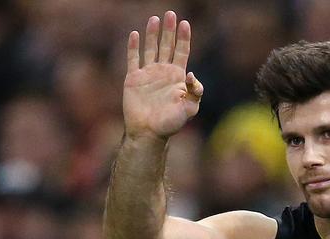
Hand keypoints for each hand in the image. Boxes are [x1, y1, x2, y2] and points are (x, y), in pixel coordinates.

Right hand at [123, 11, 203, 138]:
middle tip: (170, 13)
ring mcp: (148, 74)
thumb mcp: (190, 108)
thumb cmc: (171, 123)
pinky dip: (133, 47)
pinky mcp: (133, 79)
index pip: (182, 52)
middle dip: (169, 30)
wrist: (149, 132)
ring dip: (152, 34)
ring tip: (154, 18)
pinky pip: (133, 59)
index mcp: (178, 77)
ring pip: (150, 49)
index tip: (185, 23)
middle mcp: (163, 72)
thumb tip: (192, 74)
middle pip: (167, 46)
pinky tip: (135, 34)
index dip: (184, 38)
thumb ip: (196, 91)